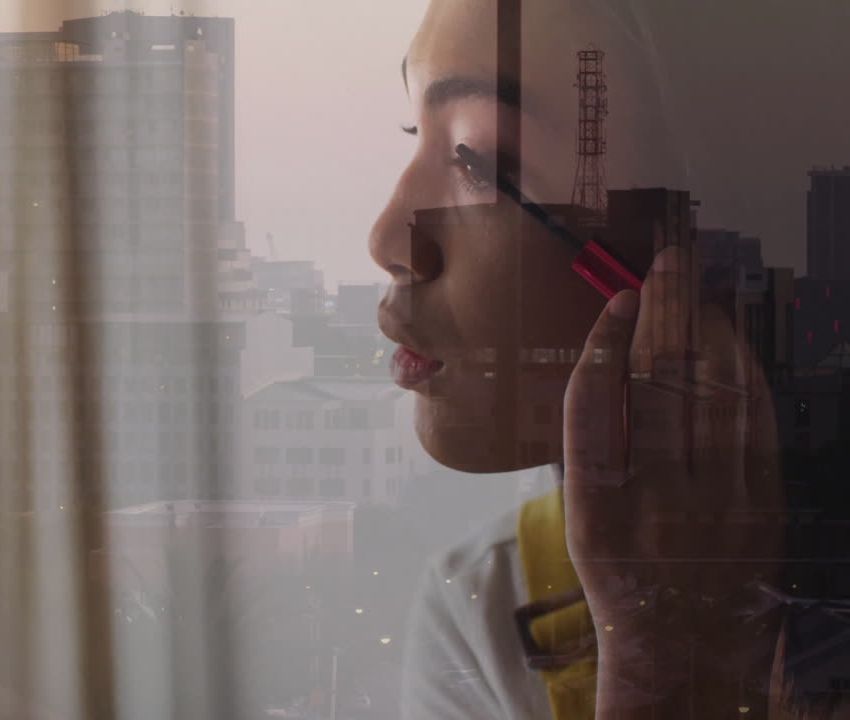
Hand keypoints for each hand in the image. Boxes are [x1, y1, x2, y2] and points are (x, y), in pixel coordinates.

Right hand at [562, 247, 783, 715]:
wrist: (683, 648)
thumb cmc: (623, 578)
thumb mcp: (586, 519)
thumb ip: (595, 448)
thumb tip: (614, 366)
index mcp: (597, 503)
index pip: (596, 403)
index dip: (608, 343)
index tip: (618, 301)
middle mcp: (656, 498)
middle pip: (660, 383)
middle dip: (665, 316)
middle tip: (666, 266)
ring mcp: (717, 501)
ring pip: (713, 393)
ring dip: (709, 333)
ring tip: (699, 291)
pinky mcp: (762, 505)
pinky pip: (756, 423)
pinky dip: (744, 375)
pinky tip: (733, 345)